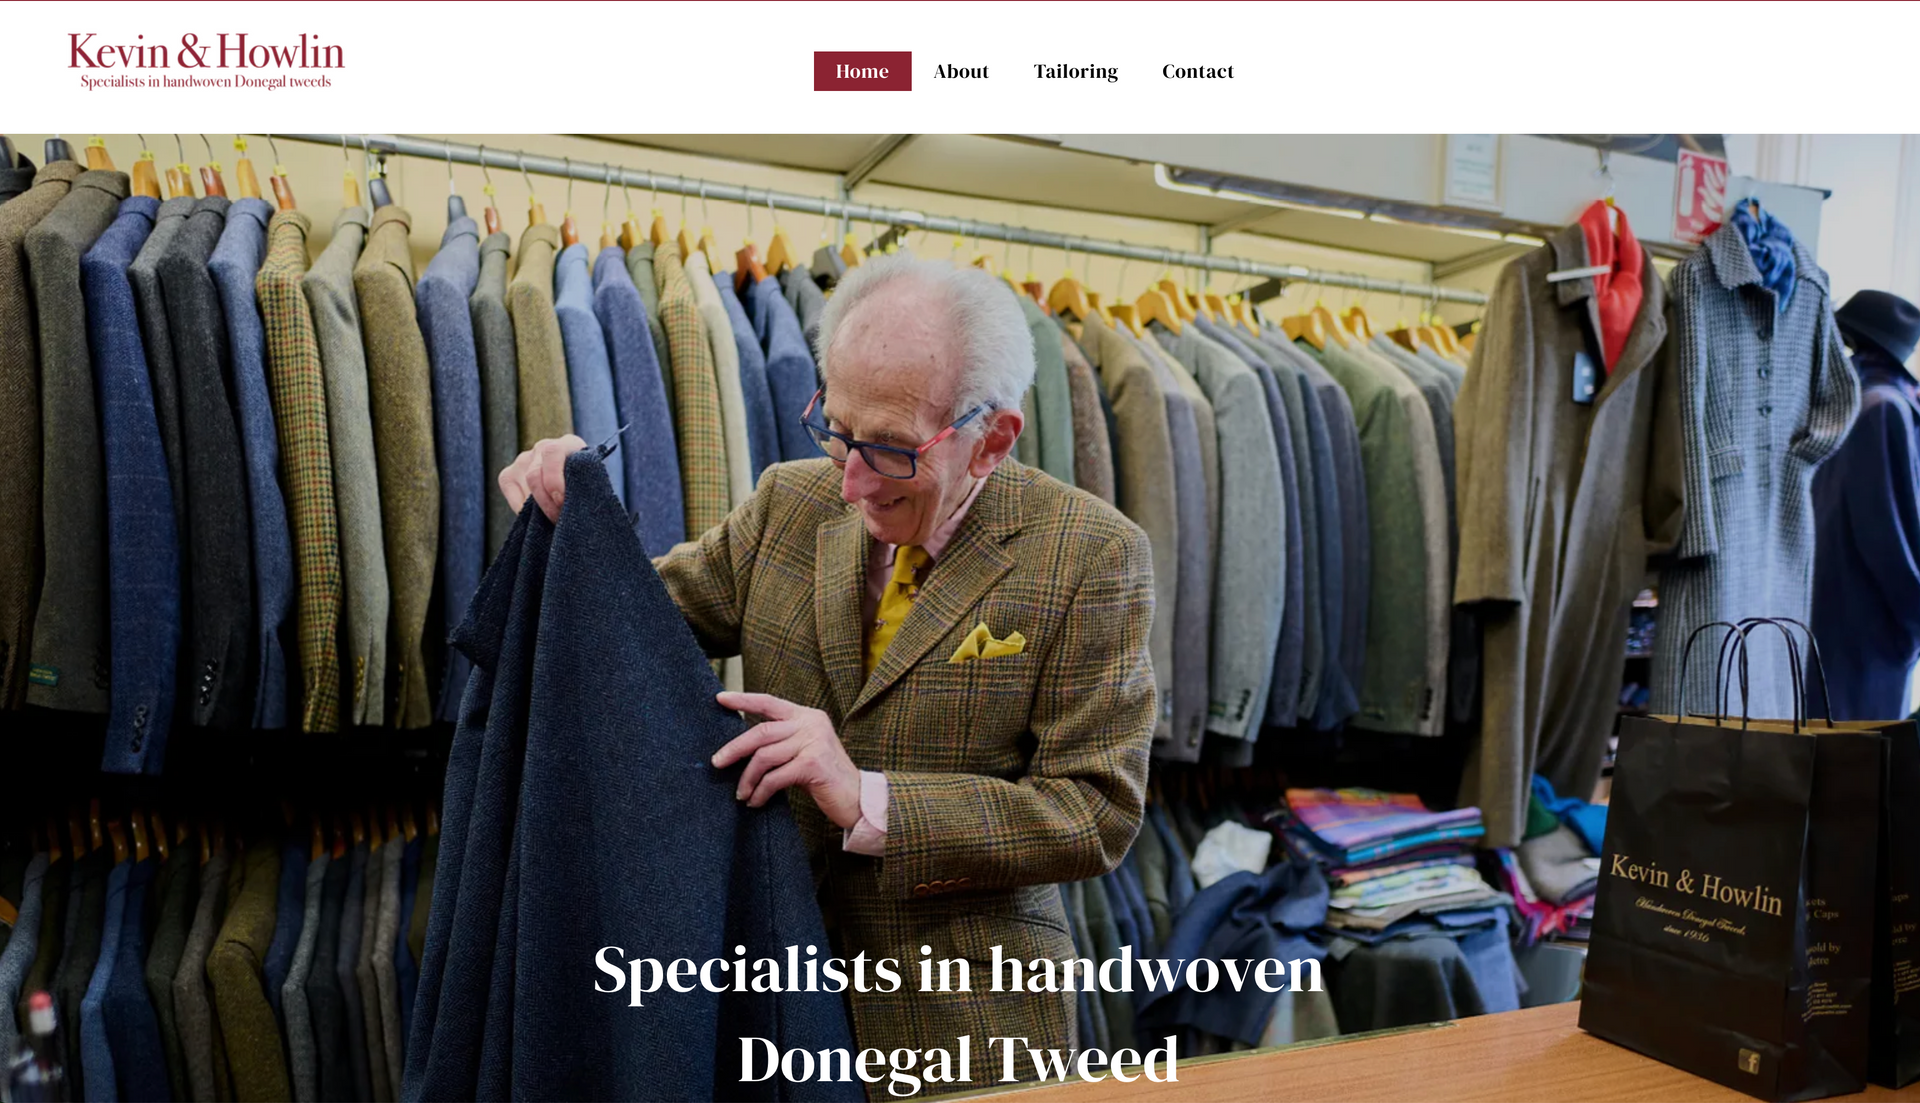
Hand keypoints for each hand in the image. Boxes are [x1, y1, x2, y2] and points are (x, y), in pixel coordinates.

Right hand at [498, 434, 586, 521]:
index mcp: (569, 444)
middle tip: (559, 519)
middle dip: (546, 502)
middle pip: (534, 475)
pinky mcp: (508, 475)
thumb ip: (588, 487)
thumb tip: (580, 500)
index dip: (554, 479)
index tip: (561, 502)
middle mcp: (543, 447)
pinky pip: (512, 495)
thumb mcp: (593, 485)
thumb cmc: (588, 489)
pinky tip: (537, 517)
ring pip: (524, 488)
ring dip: (537, 509)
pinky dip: (523, 511)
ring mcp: (523, 460)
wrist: (574, 490)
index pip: (552, 452)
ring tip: (554, 520)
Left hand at [712, 691, 862, 828]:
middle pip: (761, 731)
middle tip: (717, 763)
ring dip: (747, 778)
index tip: (720, 698)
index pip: (770, 702)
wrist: (858, 798)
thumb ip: (783, 742)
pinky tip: (756, 802)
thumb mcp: (805, 751)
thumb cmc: (826, 778)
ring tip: (741, 795)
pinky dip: (761, 792)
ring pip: (764, 756)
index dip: (744, 699)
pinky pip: (775, 778)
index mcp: (808, 716)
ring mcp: (814, 742)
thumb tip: (742, 748)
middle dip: (735, 748)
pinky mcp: (813, 764)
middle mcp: (812, 724)